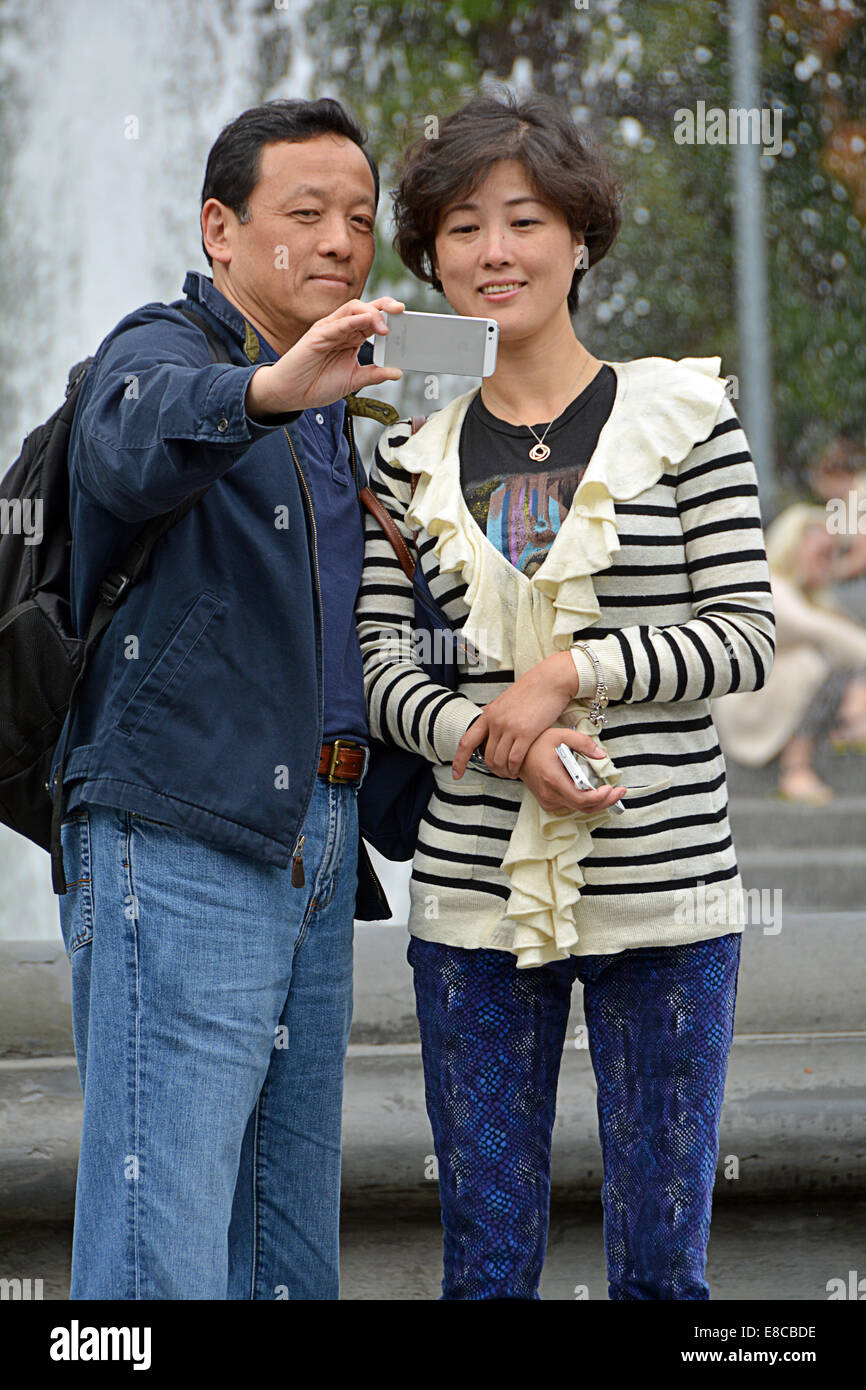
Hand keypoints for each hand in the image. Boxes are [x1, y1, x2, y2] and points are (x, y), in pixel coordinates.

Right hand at [245, 297, 404, 417]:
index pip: (373, 320)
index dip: (390, 317)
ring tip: (386, 324)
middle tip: (402, 311)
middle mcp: (341, 329)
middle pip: (366, 309)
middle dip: (385, 307)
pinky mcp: (317, 336)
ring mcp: (328, 330)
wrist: (291, 394)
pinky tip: (367, 322)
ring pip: (353, 310)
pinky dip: (353, 321)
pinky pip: (337, 324)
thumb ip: (374, 374)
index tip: (407, 321)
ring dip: (372, 313)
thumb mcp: (353, 380)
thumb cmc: (317, 384)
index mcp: (351, 337)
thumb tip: (397, 372)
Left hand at [452, 650, 580, 778]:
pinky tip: (520, 769)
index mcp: (488, 714)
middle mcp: (496, 722)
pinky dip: (516, 769)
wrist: (550, 680)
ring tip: (513, 772)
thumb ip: (494, 714)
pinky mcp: (526, 733)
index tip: (456, 774)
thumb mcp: (505, 701)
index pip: (467, 742)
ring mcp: (509, 727)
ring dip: (505, 772)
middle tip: (503, 772)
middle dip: (494, 770)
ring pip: (499, 761)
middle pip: (487, 757)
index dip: (459, 761)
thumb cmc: (531, 690)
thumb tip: (485, 721)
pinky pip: (515, 759)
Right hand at [518, 727, 626, 815]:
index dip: (600, 798)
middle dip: (605, 802)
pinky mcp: (547, 802)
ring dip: (596, 802)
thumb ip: (584, 743)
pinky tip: (593, 792)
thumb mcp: (562, 735)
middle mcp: (549, 794)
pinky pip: (570, 806)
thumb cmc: (538, 743)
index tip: (612, 789)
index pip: (581, 799)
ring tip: (610, 791)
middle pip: (583, 807)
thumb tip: (602, 756)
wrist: (516, 753)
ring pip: (578, 809)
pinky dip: (584, 801)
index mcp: (553, 779)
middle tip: (619, 792)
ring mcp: (547, 801)